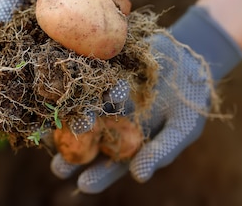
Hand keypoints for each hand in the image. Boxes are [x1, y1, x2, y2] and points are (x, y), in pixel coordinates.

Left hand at [51, 6, 241, 192]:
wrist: (190, 56)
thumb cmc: (191, 99)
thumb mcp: (182, 127)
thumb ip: (161, 152)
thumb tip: (138, 177)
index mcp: (129, 142)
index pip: (111, 166)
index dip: (98, 177)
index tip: (84, 186)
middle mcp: (111, 121)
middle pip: (88, 143)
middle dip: (71, 157)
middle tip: (58, 169)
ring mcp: (102, 97)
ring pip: (79, 113)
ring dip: (64, 124)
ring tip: (50, 135)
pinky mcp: (100, 72)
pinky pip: (82, 82)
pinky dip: (69, 88)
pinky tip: (56, 94)